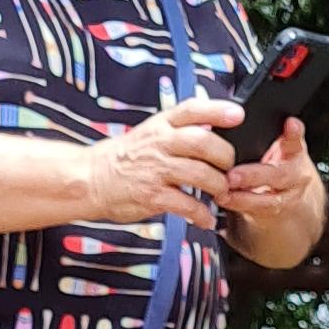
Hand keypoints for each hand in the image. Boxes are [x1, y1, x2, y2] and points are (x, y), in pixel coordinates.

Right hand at [79, 99, 243, 229]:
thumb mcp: (150, 133)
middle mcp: (159, 143)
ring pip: (200, 174)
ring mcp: (155, 169)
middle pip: (203, 142)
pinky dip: (201, 214)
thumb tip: (213, 129)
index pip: (192, 109)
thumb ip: (178, 131)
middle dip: (225, 157)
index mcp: (161, 125)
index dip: (218, 110)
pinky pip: (186, 204)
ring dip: (218, 186)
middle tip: (229, 169)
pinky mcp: (152, 195)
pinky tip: (206, 218)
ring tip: (221, 193)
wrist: (91, 179)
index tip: (238, 115)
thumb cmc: (126, 158)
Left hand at [222, 115, 319, 228]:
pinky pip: (255, 210)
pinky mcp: (273, 212)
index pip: (295, 139)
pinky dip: (237, 204)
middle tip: (233, 175)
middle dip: (254, 175)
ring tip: (222, 191)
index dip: (294, 132)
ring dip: (242, 196)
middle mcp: (294, 174)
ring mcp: (285, 196)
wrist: (292, 200)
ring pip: (267, 199)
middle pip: (278, 175)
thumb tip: (225, 114)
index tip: (290, 123)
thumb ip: (263, 133)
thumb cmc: (276, 163)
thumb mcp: (278, 145)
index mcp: (293, 151)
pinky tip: (223, 198)